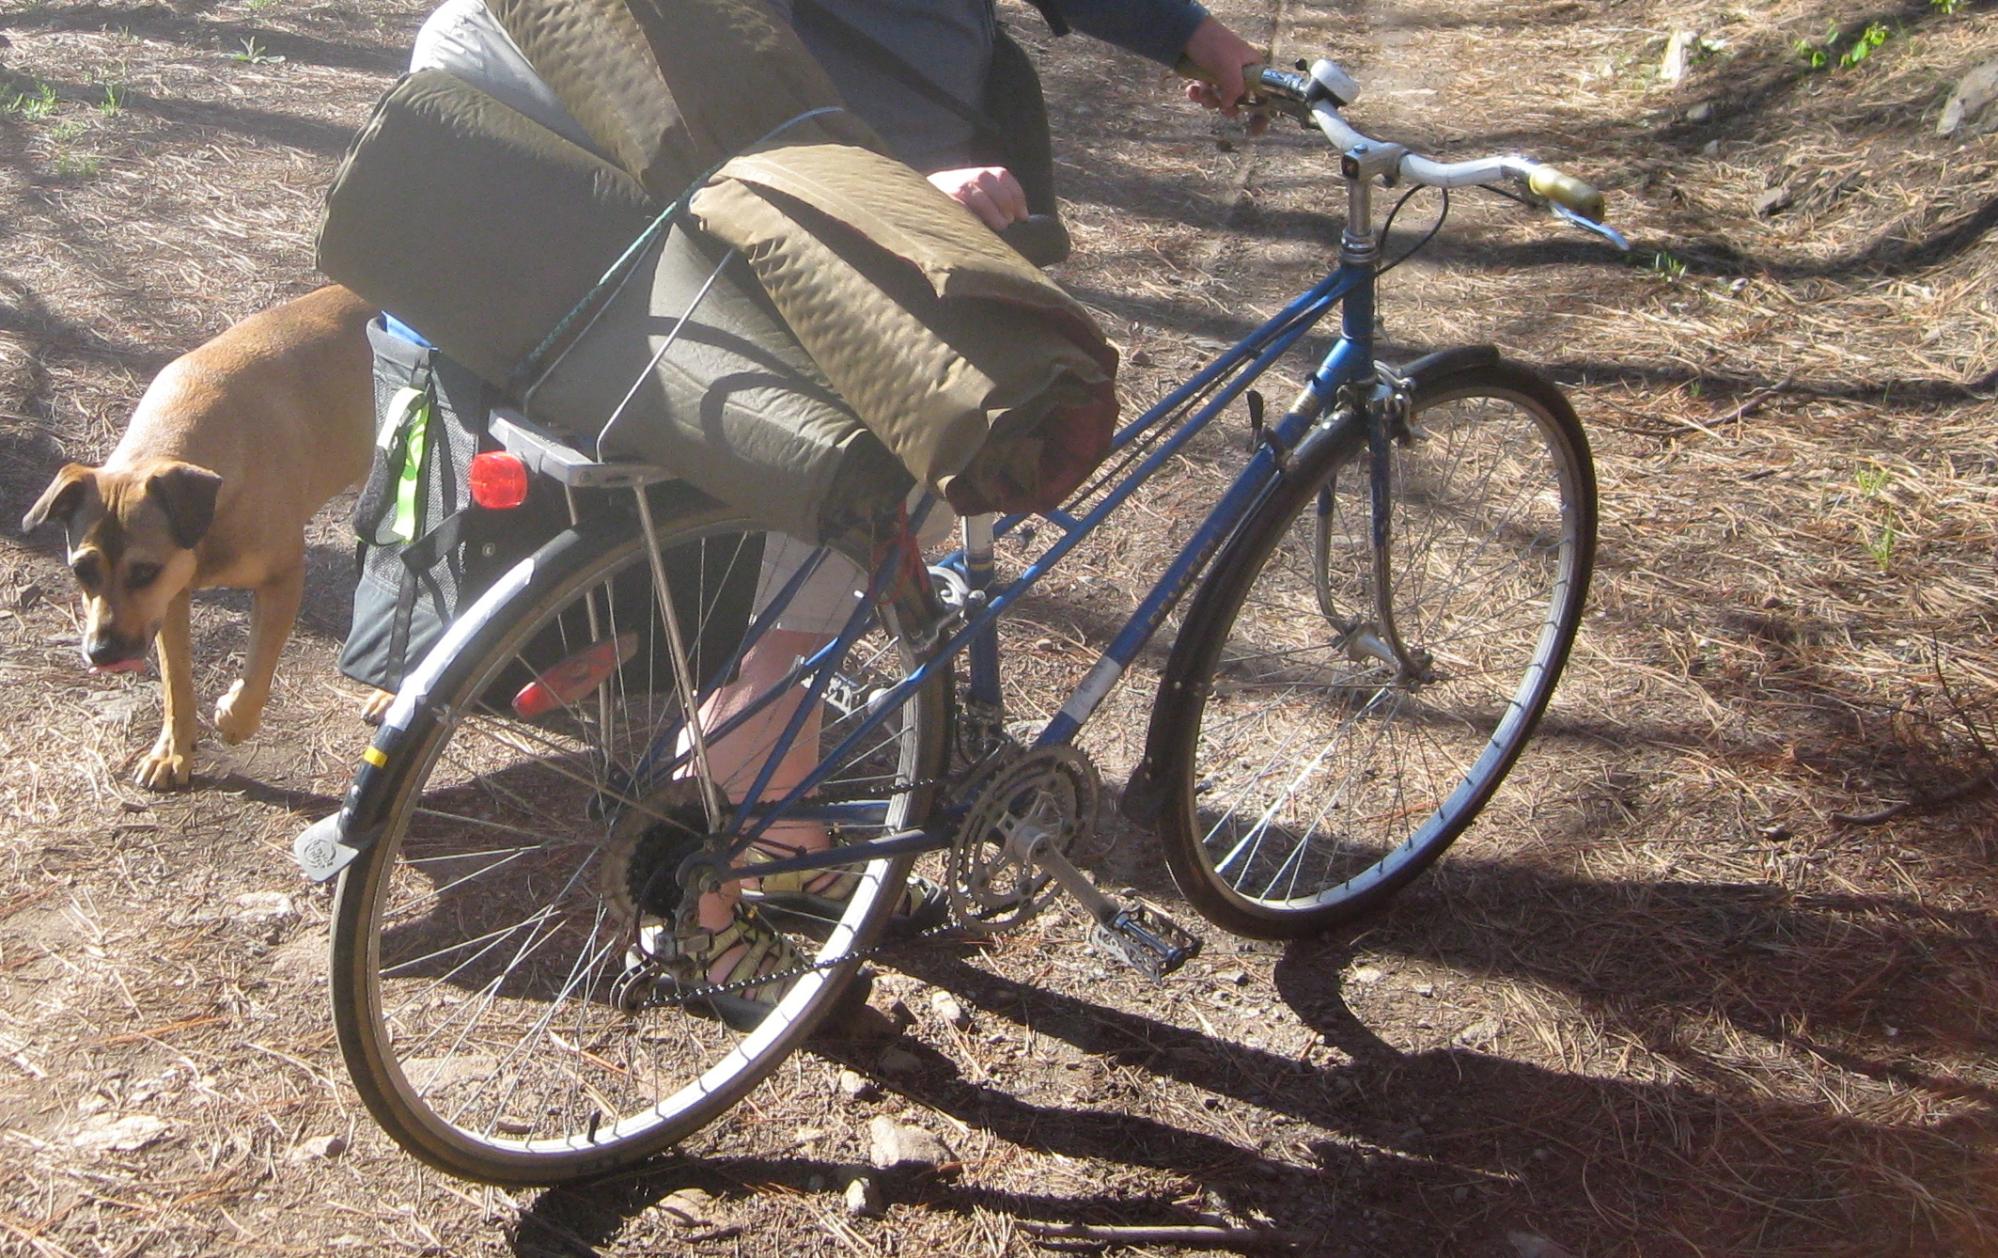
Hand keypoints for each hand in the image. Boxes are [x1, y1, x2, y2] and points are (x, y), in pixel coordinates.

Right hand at [928, 166, 1028, 230]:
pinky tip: (979, 228)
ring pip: (977, 194)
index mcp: (977, 174)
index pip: (1001, 175)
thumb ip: (992, 200)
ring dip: (993, 211)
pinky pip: (960, 207)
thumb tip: (1018, 218)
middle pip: (991, 182)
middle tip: (1010, 222)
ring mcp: (952, 187)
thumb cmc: (954, 207)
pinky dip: (973, 216)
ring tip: (1001, 226)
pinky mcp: (942, 201)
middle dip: (1005, 202)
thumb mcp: (974, 196)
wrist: (918, 203)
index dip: (1016, 194)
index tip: (1023, 216)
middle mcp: (965, 176)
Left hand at [1181, 17, 1266, 134]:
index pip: (1264, 95)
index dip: (1261, 114)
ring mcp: (1222, 76)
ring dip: (1209, 100)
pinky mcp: (1206, 77)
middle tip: (1222, 107)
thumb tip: (1230, 106)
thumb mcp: (1228, 66)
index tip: (1253, 130)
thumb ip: (1234, 88)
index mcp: (1253, 69)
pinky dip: (1197, 95)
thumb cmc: (1214, 44)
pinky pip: (1204, 94)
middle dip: (1228, 107)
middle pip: (1239, 102)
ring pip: (1219, 100)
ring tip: (1201, 91)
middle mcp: (1240, 74)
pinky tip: (1191, 90)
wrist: (1188, 32)